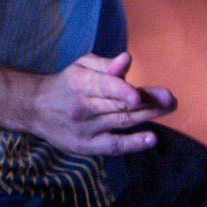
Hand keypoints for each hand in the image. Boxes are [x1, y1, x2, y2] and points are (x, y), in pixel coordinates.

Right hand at [27, 50, 176, 153]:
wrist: (36, 109)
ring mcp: (85, 129)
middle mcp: (82, 108)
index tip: (138, 95)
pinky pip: (113, 146)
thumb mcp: (82, 66)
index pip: (104, 88)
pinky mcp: (87, 146)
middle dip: (147, 102)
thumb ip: (106, 65)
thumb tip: (126, 60)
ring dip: (147, 116)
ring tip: (168, 107)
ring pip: (120, 122)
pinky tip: (151, 139)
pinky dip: (132, 143)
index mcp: (80, 83)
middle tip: (170, 99)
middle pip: (119, 105)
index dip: (121, 92)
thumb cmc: (68, 83)